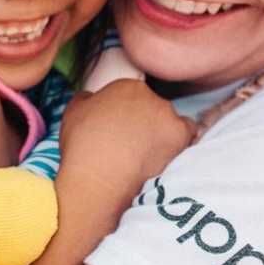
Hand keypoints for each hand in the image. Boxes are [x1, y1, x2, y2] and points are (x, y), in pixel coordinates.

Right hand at [60, 79, 194, 192]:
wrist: (97, 178)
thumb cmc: (82, 147)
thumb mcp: (73, 112)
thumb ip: (86, 98)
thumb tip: (91, 97)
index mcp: (126, 86)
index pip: (132, 95)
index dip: (125, 113)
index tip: (120, 129)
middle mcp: (150, 96)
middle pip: (152, 106)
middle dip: (144, 122)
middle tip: (133, 144)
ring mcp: (167, 115)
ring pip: (170, 120)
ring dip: (161, 133)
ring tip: (147, 154)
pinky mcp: (180, 135)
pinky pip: (189, 133)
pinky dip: (181, 141)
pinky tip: (168, 154)